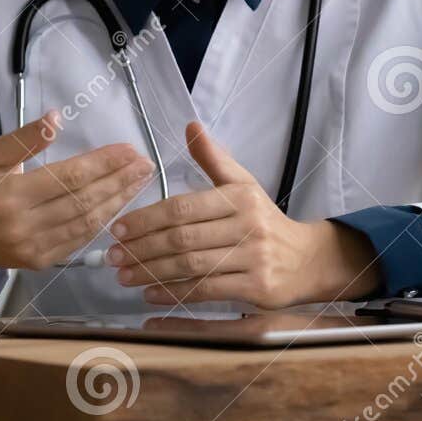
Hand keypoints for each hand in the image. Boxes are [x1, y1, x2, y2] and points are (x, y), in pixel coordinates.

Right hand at [0, 112, 154, 273]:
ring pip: (86, 224)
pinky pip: (78, 242)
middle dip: (119, 181)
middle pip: (84, 201)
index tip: (129, 149)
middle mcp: (25, 226)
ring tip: (140, 182)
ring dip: (118, 202)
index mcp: (11, 196)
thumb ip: (24, 138)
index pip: (70, 177)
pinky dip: (100, 223)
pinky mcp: (37, 263)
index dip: (103, 163)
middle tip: (146, 164)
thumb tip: (57, 119)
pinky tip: (117, 207)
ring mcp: (33, 249)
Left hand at [106, 121, 380, 307]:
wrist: (307, 260)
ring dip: (152, 273)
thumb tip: (190, 125)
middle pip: (183, 238)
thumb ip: (213, 158)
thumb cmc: (264, 220)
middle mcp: (247, 226)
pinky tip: (150, 295)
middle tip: (113, 256)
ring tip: (123, 276)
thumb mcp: (243, 184)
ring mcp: (254, 259)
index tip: (118, 228)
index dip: (147, 218)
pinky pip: (206, 292)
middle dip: (143, 248)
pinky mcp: (257, 288)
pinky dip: (174, 294)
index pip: (183, 207)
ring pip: (191, 267)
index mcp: (238, 197)